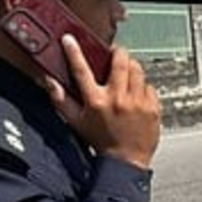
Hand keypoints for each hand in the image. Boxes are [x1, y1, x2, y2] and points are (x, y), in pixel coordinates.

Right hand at [43, 36, 161, 169]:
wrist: (126, 161)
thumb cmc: (100, 141)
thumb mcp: (75, 122)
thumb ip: (60, 100)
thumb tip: (49, 80)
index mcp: (96, 102)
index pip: (81, 70)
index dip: (74, 52)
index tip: (70, 40)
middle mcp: (118, 99)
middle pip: (120, 61)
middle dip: (117, 52)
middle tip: (114, 53)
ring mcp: (138, 103)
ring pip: (138, 70)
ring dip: (131, 66)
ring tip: (126, 72)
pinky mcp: (153, 108)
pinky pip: (149, 86)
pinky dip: (143, 86)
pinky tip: (136, 93)